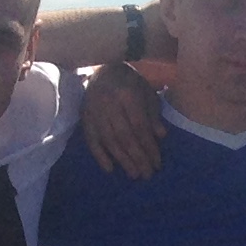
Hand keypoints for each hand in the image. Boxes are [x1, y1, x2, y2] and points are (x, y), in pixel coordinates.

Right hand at [81, 61, 166, 179]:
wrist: (104, 70)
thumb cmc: (131, 84)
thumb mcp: (147, 94)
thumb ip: (153, 114)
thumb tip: (160, 136)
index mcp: (127, 95)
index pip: (139, 126)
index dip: (148, 146)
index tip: (157, 163)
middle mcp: (108, 104)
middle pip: (124, 136)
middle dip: (137, 157)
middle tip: (147, 174)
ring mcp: (94, 111)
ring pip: (108, 140)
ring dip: (122, 160)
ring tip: (134, 174)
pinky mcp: (84, 118)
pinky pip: (91, 140)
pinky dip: (99, 155)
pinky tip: (109, 169)